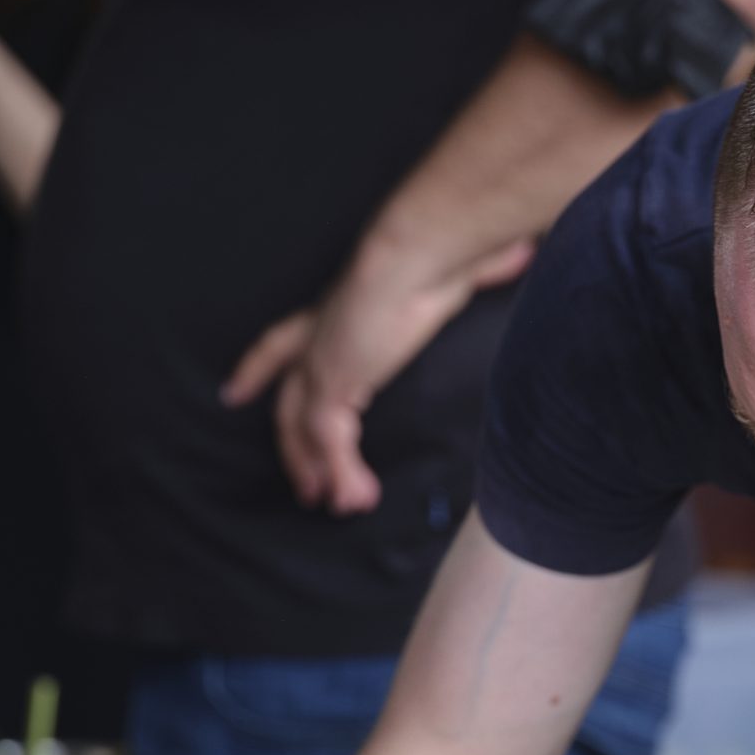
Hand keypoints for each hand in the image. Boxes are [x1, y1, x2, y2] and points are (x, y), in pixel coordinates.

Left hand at [222, 237, 534, 514]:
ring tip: (339, 505)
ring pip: (306, 430)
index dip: (258, 367)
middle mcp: (321, 339)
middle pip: (287, 399)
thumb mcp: (454, 266)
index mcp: (336, 311)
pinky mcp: (333, 386)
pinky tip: (358, 498)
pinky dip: (343, 474)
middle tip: (300, 483)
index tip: (237, 390)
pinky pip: (330, 444)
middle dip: (291, 446)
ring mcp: (322, 363)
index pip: (282, 343)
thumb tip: (517, 254)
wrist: (419, 253)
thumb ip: (479, 267)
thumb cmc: (436, 249)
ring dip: (322, 471)